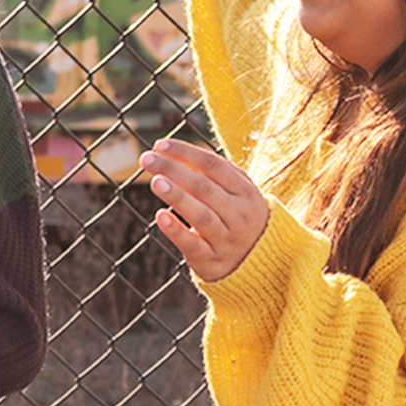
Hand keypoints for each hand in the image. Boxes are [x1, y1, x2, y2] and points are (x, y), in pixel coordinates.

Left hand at [145, 138, 267, 280]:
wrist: (258, 260)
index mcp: (245, 191)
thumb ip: (210, 172)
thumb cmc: (236, 215)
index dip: (186, 153)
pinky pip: (193, 245)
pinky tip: (160, 215)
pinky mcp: (212, 260)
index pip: (214, 165)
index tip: (160, 144)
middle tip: (147, 159)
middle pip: (204, 188)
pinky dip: (176, 230)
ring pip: (201, 216)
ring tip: (155, 181)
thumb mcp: (234, 192)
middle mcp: (239, 214)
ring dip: (177, 197)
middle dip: (174, 170)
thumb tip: (171, 152)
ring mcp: (227, 239)